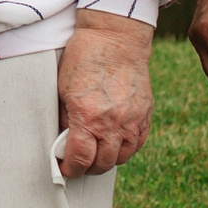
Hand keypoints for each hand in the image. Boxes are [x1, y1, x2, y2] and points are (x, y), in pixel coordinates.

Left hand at [58, 9, 153, 177]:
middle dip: (87, 168)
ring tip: (96, 155)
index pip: (80, 159)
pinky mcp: (145, 114)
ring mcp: (132, 120)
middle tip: (78, 164)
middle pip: (102, 164)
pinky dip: (125, 149)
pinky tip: (114, 144)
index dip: (70, 169)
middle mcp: (112, 124)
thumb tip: (64, 140)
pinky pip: (137, 144)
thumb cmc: (83, 58)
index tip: (64, 169)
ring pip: (121, 157)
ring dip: (107, 160)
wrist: (115, 37)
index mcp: (87, 117)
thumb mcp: (63, 88)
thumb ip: (65, 118)